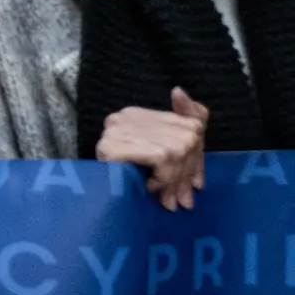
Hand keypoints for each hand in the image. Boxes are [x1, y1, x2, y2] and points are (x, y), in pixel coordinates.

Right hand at [99, 89, 211, 208]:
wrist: (97, 204)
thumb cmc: (128, 183)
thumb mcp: (164, 159)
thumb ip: (182, 124)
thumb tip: (178, 90)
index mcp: (138, 115)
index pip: (190, 126)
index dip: (198, 158)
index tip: (196, 186)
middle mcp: (127, 116)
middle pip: (188, 139)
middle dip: (189, 173)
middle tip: (182, 201)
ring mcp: (118, 129)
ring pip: (177, 150)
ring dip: (175, 180)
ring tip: (165, 199)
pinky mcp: (114, 146)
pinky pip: (162, 159)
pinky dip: (164, 178)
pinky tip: (149, 189)